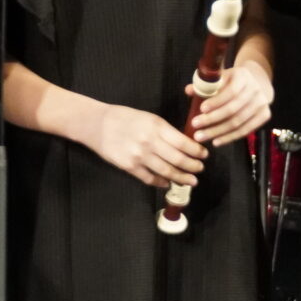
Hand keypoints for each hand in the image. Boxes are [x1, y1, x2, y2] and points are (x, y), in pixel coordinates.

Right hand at [76, 102, 206, 188]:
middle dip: (193, 167)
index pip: (184, 143)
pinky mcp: (129, 166)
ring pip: (167, 172)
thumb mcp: (148, 118)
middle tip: (200, 169)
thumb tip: (185, 146)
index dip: (197, 151)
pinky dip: (161, 182)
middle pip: (179, 160)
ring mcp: (139, 156)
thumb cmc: (124, 118)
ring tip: (190, 181)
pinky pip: (150, 178)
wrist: (97, 124)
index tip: (204, 155)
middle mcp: (149, 141)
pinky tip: (167, 182)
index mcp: (156, 126)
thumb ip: (166, 132)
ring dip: (181, 178)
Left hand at [189, 62, 272, 146]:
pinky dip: (230, 137)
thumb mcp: (219, 77)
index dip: (216, 102)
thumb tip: (188, 90)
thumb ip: (203, 84)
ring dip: (218, 132)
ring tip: (201, 137)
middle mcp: (255, 90)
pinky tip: (216, 141)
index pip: (230, 91)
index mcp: (242, 76)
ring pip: (238, 122)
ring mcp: (262, 103)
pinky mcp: (265, 115)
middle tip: (195, 126)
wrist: (256, 83)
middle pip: (233, 109)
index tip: (201, 109)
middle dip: (212, 120)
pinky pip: (246, 130)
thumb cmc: (231, 81)